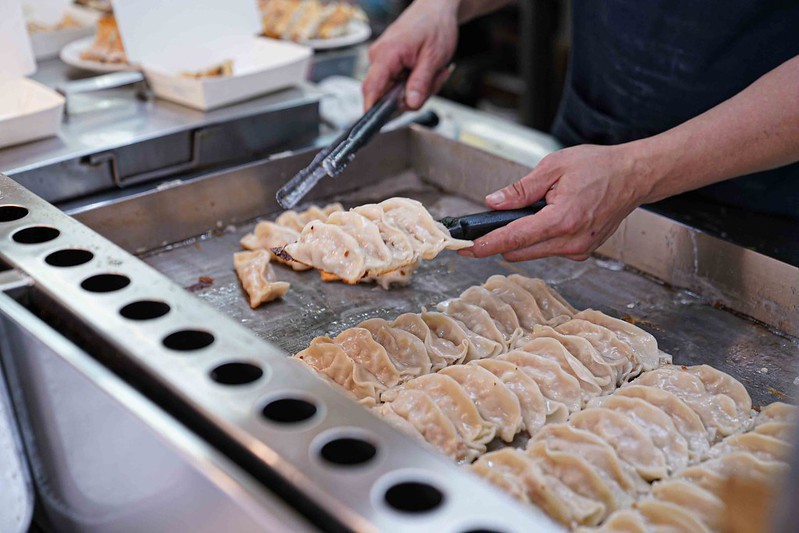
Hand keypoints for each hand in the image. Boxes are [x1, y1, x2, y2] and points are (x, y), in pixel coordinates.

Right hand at [362, 0, 458, 110]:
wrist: (436, 10)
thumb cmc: (435, 25)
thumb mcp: (434, 58)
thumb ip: (421, 83)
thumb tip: (411, 104)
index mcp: (386, 54)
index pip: (371, 87)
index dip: (371, 109)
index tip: (375, 124)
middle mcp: (379, 57)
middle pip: (387, 94)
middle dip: (414, 95)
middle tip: (435, 79)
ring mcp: (383, 60)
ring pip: (396, 91)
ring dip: (418, 88)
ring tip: (434, 71)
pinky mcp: (389, 63)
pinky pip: (399, 84)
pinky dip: (416, 82)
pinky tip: (427, 70)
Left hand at [458, 144, 650, 260]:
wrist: (634, 176)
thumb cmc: (599, 167)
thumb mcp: (554, 167)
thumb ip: (521, 188)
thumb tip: (493, 202)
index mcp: (562, 219)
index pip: (514, 238)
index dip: (486, 244)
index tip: (466, 249)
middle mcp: (571, 240)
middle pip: (520, 251)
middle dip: (499, 241)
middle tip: (482, 229)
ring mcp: (578, 249)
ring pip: (533, 252)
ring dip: (521, 238)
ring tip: (528, 213)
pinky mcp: (582, 251)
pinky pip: (549, 249)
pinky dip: (539, 239)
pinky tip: (546, 219)